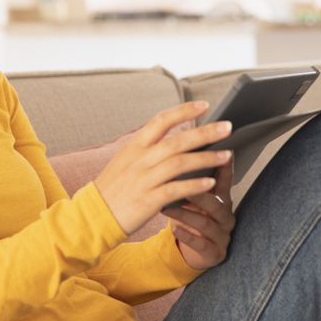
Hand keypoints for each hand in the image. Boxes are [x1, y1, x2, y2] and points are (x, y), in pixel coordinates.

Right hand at [94, 100, 232, 234]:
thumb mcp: (125, 160)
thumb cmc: (113, 188)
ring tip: (226, 155)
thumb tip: (174, 138)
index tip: (204, 105)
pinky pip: (175, 190)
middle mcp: (140, 159)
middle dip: (205, 132)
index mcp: (135, 146)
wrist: (93, 215)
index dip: (184, 111)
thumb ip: (148, 149)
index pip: (161, 120)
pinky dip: (194, 186)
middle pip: (177, 140)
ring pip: (180, 163)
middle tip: (227, 126)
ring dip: (206, 158)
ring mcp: (144, 179)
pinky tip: (210, 183)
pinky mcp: (148, 201)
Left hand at [163, 148, 234, 270]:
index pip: (224, 179)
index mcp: (221, 197)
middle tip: (179, 182)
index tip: (219, 153)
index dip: (224, 166)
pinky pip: (200, 244)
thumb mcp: (196, 194)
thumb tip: (184, 141)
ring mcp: (221, 235)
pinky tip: (174, 229)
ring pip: (205, 222)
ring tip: (165, 206)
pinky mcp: (213, 253)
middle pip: (215, 202)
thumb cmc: (193, 214)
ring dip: (185, 214)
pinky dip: (187, 236)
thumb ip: (194, 174)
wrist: (195, 250)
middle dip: (198, 193)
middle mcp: (225, 215)